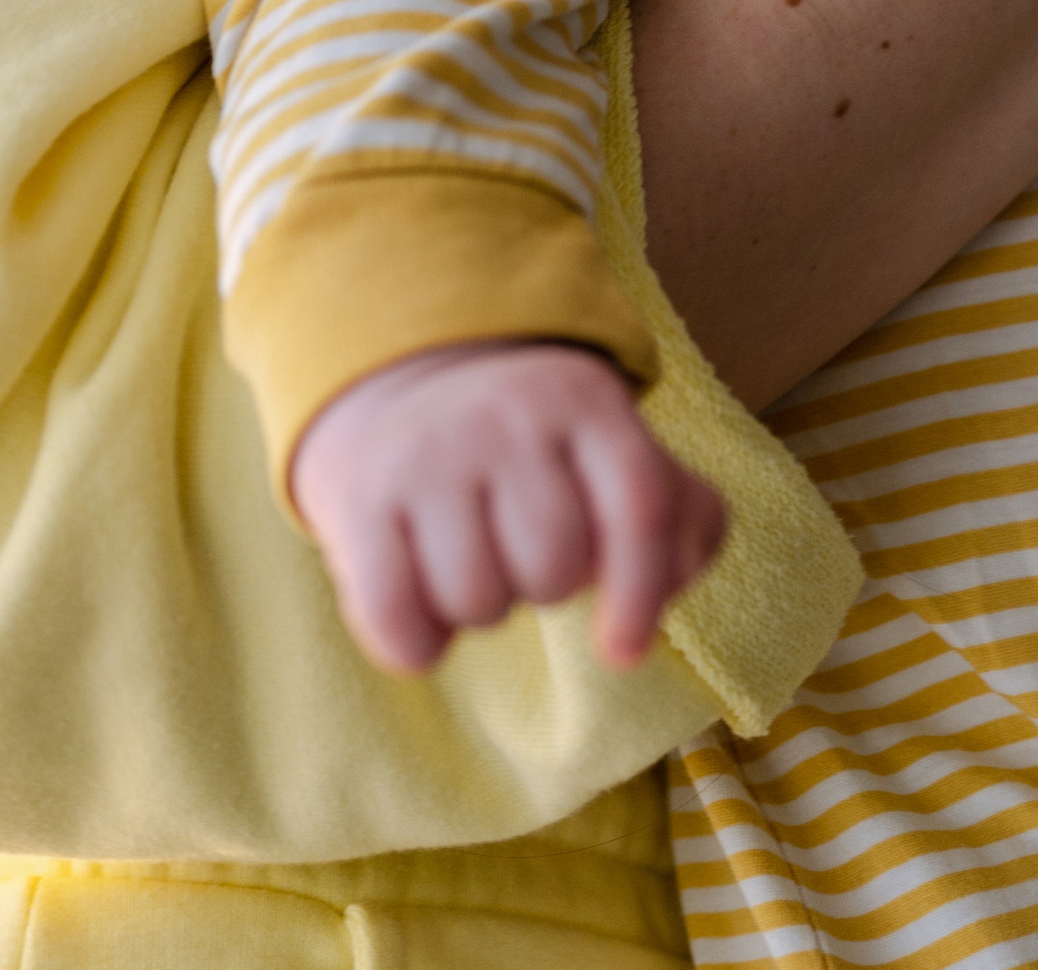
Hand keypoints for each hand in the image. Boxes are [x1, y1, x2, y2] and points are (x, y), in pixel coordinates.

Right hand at [289, 338, 724, 675]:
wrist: (401, 385)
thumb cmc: (533, 450)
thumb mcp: (612, 449)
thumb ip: (679, 513)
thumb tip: (678, 575)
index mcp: (586, 400)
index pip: (639, 502)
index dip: (641, 591)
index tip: (623, 652)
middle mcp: (508, 413)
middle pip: (554, 565)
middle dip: (545, 586)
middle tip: (521, 551)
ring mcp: (430, 452)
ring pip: (479, 600)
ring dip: (481, 610)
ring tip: (472, 560)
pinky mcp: (359, 500)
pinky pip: (399, 623)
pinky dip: (417, 643)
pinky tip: (421, 600)